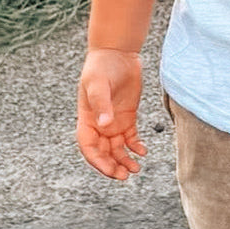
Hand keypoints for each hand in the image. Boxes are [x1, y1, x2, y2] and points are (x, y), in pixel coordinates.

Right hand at [77, 47, 146, 179]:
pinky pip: (130, 138)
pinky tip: (143, 151)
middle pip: (103, 152)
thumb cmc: (101, 66)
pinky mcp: (127, 116)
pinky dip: (135, 147)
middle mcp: (99, 124)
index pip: (88, 147)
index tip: (110, 170)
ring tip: (135, 169)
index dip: (97, 161)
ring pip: (117, 149)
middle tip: (125, 175)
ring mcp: (113, 121)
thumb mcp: (98, 84)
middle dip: (112, 166)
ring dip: (124, 160)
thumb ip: (102, 103)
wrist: (117, 53)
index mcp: (86, 119)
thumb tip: (105, 124)